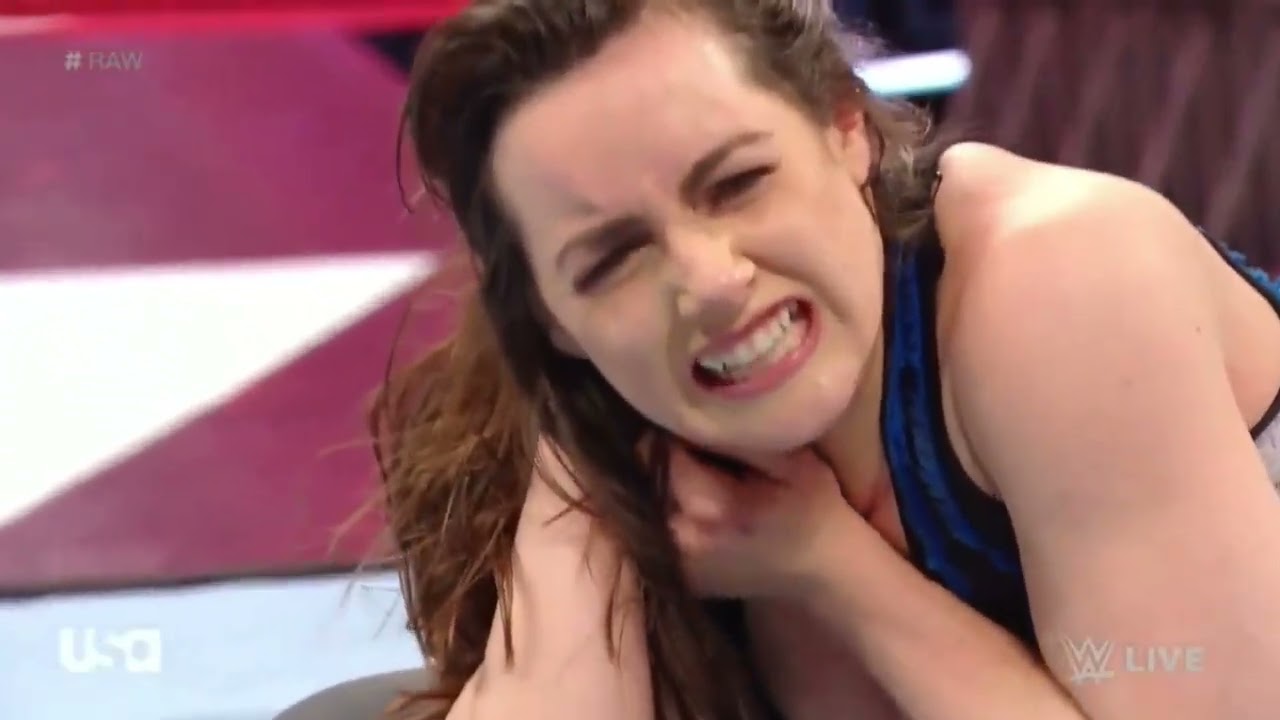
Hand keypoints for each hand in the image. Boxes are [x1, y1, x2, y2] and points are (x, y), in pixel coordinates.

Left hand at [666, 443, 863, 599]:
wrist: (824, 572)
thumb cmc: (814, 509)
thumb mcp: (790, 461)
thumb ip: (737, 438)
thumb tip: (690, 412)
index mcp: (707, 506)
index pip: (660, 449)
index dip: (679, 432)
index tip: (705, 428)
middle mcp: (681, 537)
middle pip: (648, 475)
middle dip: (670, 456)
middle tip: (705, 450)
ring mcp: (677, 562)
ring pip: (650, 500)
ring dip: (669, 482)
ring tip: (706, 477)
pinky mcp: (678, 575)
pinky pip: (660, 526)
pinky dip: (674, 511)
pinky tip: (705, 507)